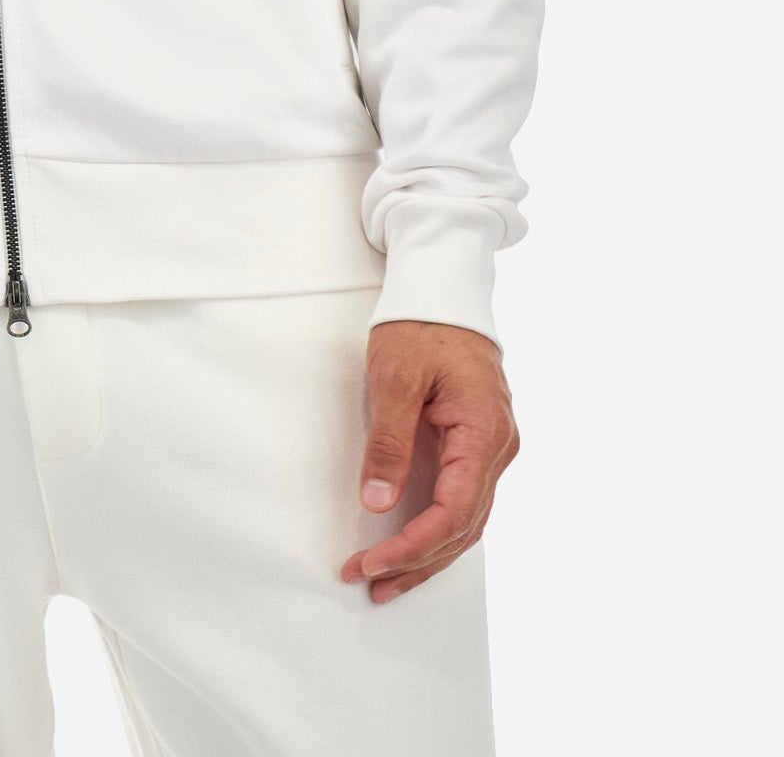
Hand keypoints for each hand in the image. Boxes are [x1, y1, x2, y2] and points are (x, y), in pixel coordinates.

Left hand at [341, 321, 518, 602]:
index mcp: (483, 432)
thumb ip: (391, 441)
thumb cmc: (420, 324)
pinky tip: (410, 547)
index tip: (373, 562)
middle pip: (463, 527)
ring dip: (427, 553)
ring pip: (466, 520)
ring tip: (384, 580)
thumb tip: (379, 502)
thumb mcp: (396, 377)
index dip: (413, 545)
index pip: (454, 511)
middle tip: (370, 582)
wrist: (443, 287)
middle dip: (416, 561)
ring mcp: (491, 448)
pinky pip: (463, 499)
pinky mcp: (478, 444)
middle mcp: (497, 448)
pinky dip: (436, 528)